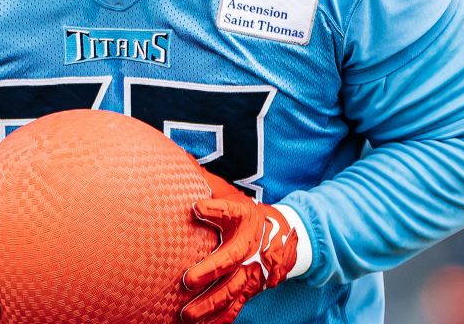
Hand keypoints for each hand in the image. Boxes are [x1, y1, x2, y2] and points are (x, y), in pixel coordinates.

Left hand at [181, 170, 297, 323]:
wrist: (286, 236)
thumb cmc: (246, 212)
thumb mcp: (230, 193)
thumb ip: (204, 181)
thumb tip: (178, 155)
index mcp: (243, 218)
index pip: (230, 210)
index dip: (215, 207)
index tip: (198, 207)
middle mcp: (249, 247)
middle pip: (230, 261)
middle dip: (210, 272)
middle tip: (188, 280)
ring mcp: (251, 272)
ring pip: (231, 291)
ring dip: (210, 305)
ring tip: (187, 314)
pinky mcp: (250, 289)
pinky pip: (235, 307)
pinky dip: (220, 319)